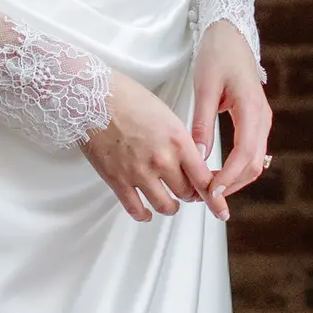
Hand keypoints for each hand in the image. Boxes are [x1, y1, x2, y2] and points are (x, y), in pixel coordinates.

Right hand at [80, 73, 212, 221]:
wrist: (94, 97)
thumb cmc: (129, 99)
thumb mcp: (167, 116)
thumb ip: (180, 142)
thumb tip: (189, 160)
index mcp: (178, 141)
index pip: (204, 178)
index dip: (213, 194)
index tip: (218, 204)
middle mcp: (161, 160)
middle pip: (187, 193)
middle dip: (191, 195)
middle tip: (190, 193)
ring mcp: (139, 172)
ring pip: (165, 206)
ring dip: (171, 207)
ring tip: (171, 203)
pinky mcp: (118, 180)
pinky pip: (135, 209)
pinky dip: (144, 215)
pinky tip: (146, 212)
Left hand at [190, 21, 271, 221]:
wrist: (231, 33)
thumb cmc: (217, 55)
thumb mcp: (205, 87)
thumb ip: (202, 122)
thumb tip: (199, 157)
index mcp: (252, 109)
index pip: (245, 155)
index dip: (228, 178)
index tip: (210, 192)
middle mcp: (262, 117)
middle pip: (254, 164)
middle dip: (232, 185)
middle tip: (207, 198)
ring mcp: (262, 119)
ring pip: (255, 160)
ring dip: (236, 178)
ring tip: (211, 190)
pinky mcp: (256, 119)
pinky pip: (253, 150)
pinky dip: (239, 167)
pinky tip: (222, 174)